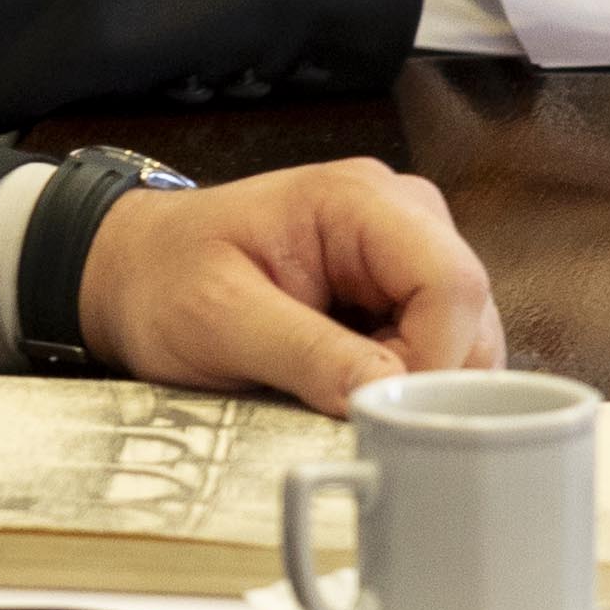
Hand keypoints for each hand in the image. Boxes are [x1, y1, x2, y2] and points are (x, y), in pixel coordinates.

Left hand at [75, 156, 503, 411]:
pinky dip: (405, 381)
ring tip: (332, 386)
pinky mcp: (402, 289)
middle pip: (472, 316)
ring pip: (467, 339)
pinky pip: (441, 348)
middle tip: (346, 404)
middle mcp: (403, 215)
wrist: (136, 272)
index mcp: (360, 201)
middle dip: (425, 379)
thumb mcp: (218, 320)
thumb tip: (385, 396)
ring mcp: (408, 251)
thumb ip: (305, 353)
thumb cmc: (164, 281)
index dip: (432, 361)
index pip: (452, 285)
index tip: (376, 407)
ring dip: (415, 383)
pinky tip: (347, 382)